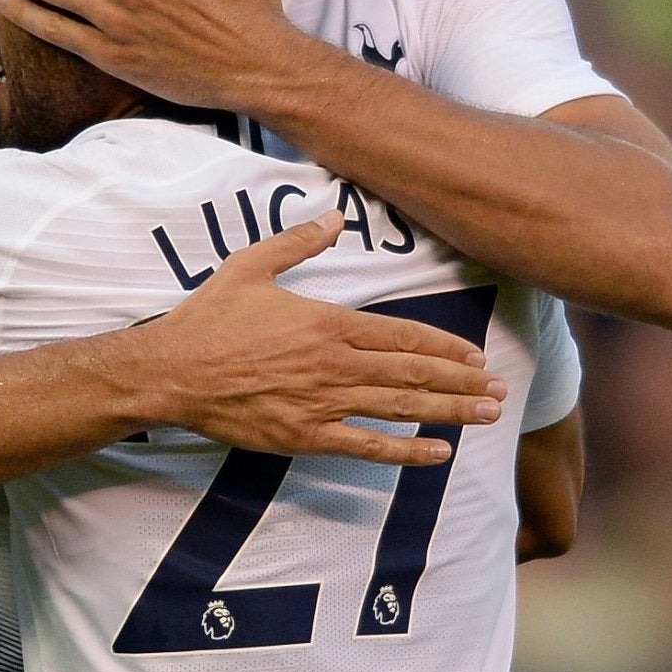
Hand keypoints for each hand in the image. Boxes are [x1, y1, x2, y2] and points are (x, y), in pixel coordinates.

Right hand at [143, 211, 506, 465]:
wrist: (171, 371)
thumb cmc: (210, 319)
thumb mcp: (251, 265)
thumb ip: (298, 242)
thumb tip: (333, 217)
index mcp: (329, 322)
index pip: (404, 335)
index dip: (445, 348)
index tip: (476, 357)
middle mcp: (335, 364)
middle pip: (414, 373)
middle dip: (463, 383)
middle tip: (501, 392)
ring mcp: (323, 403)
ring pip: (400, 408)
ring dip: (449, 412)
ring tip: (487, 416)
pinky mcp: (305, 436)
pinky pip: (366, 447)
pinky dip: (405, 451)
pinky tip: (437, 453)